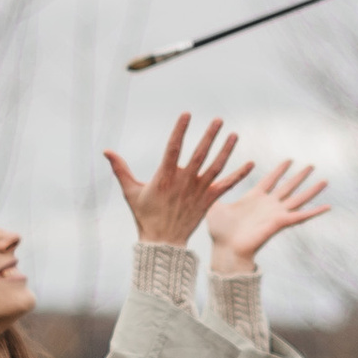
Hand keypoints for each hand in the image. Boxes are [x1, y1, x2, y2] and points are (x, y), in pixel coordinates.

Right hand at [103, 112, 251, 248]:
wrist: (162, 243)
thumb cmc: (144, 216)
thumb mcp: (130, 192)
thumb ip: (121, 169)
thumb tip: (106, 150)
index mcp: (164, 177)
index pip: (174, 148)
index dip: (180, 130)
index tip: (186, 114)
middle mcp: (184, 181)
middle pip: (200, 154)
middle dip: (210, 136)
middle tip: (218, 119)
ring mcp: (198, 191)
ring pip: (216, 167)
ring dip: (226, 150)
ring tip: (235, 134)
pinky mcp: (208, 201)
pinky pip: (226, 186)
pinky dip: (239, 175)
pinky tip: (251, 163)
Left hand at [207, 156, 329, 267]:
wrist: (226, 249)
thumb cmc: (218, 231)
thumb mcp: (215, 203)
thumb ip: (217, 189)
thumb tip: (207, 177)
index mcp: (254, 198)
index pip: (270, 179)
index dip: (280, 169)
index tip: (289, 159)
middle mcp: (268, 205)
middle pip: (288, 186)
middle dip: (300, 176)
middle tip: (312, 165)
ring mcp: (276, 214)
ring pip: (298, 198)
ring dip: (312, 190)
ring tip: (325, 180)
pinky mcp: (280, 223)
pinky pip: (301, 216)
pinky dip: (315, 212)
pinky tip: (327, 207)